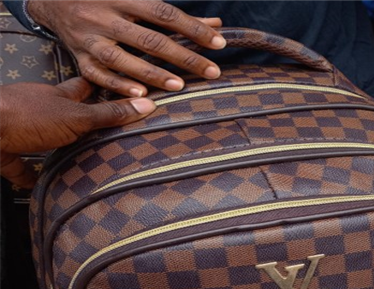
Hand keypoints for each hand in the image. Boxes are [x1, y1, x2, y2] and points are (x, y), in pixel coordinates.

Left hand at [0, 78, 156, 188]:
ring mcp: (24, 131)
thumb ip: (109, 115)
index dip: (100, 88)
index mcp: (59, 98)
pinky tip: (44, 187)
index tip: (117, 91)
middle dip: (82, 123)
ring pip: (47, 140)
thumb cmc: (27, 117)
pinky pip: (25, 167)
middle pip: (66, 115)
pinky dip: (33, 176)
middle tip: (102, 134)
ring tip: (81, 163)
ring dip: (60, 150)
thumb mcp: (77, 116)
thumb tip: (145, 106)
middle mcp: (41, 111)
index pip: (84, 88)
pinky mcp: (11, 153)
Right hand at [27, 0, 225, 95]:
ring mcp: (90, 38)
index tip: (218, 43)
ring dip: (152, 73)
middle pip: (149, 39)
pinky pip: (99, 75)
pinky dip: (119, 85)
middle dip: (183, 56)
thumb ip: (175, 16)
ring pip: (122, 58)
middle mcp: (104, 15)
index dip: (193, 28)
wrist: (54, 1)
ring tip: (180, 86)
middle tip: (211, 72)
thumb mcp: (136, 0)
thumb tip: (214, 25)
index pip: (165, 14)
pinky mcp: (80, 58)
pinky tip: (142, 94)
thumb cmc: (106, 1)